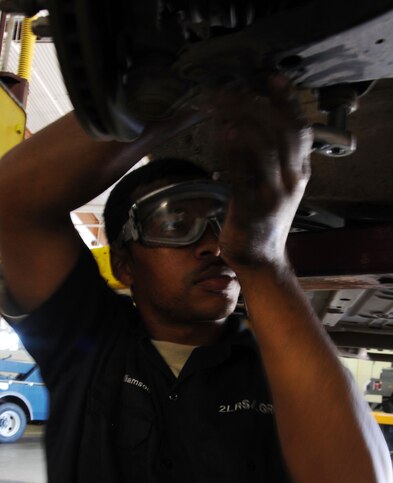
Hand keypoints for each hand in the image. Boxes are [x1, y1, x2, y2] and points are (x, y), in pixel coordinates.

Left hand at [210, 73, 312, 269]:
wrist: (260, 259)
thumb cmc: (262, 222)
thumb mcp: (275, 187)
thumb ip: (269, 161)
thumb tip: (243, 127)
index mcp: (298, 172)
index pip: (299, 128)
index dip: (287, 100)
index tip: (272, 78)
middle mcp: (292, 179)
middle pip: (281, 130)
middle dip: (254, 104)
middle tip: (229, 93)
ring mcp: (275, 193)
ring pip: (266, 146)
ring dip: (241, 122)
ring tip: (220, 109)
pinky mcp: (254, 207)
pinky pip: (245, 171)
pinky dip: (233, 149)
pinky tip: (223, 134)